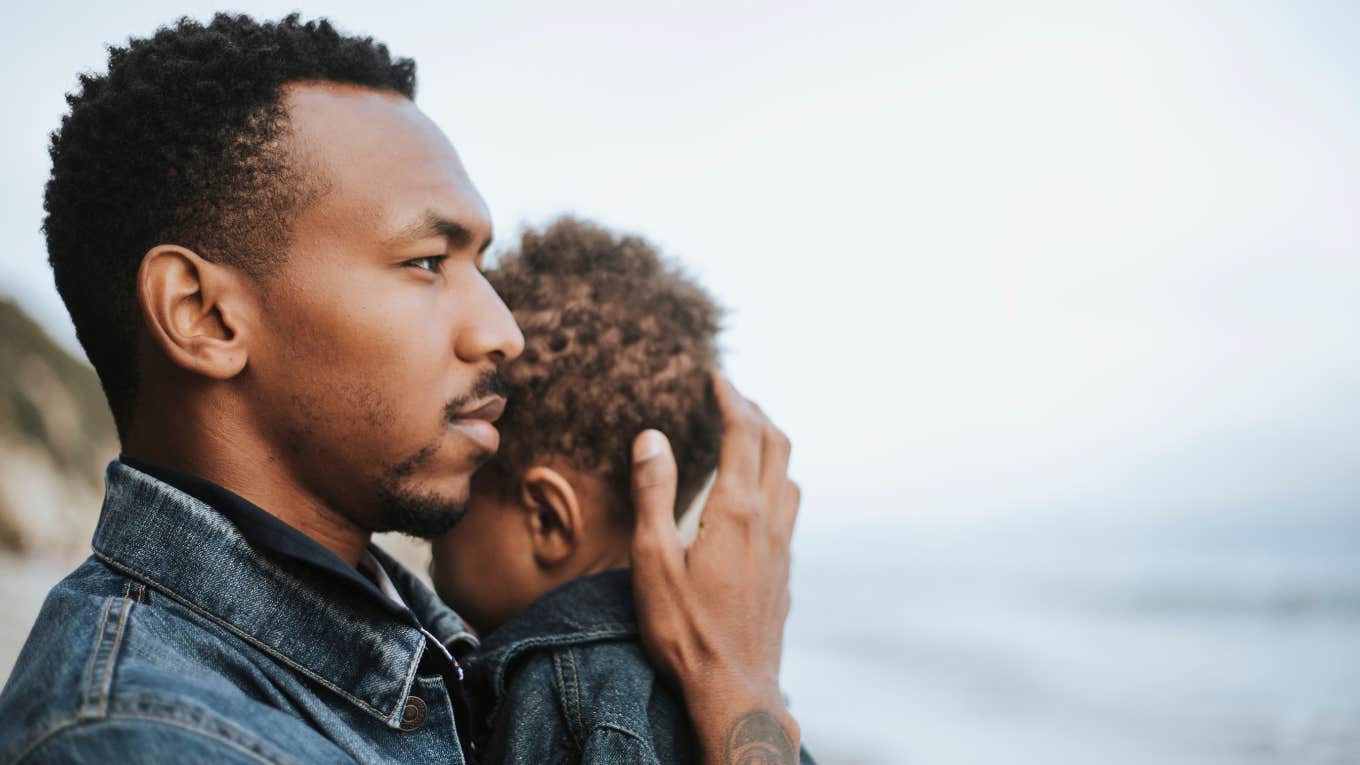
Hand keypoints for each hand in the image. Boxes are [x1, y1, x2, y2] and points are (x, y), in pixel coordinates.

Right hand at [630, 373, 800, 764]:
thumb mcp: (653, 560)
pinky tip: (754, 500)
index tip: (715, 376)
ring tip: (746, 437)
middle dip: (755, 412)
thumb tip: (653, 436)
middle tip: (730, 395)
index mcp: (736, 511)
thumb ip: (654, 494)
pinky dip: (773, 481)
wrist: (735, 690)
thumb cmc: (686, 631)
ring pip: (789, 476)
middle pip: (777, 445)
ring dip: (771, 446)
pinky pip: (788, 508)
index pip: (743, 433)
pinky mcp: (784, 572)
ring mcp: (783, 548)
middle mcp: (769, 521)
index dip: (730, 397)